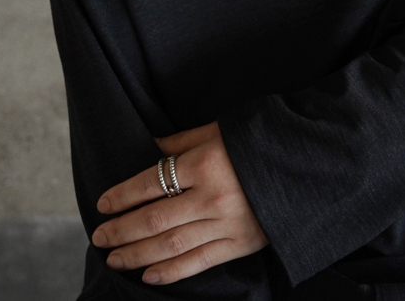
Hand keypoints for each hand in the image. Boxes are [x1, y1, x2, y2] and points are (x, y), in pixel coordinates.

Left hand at [91, 120, 268, 284]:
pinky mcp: (240, 244)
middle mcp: (212, 197)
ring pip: (170, 245)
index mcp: (205, 163)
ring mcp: (226, 223)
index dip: (122, 195)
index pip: (151, 182)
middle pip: (154, 219)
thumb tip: (150, 146)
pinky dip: (171, 272)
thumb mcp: (219, 130)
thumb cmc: (257, 141)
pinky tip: (148, 274)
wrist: (305, 163)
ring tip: (114, 257)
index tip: (103, 204)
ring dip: (137, 254)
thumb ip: (182, 141)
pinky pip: (199, 262)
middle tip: (99, 236)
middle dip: (121, 230)